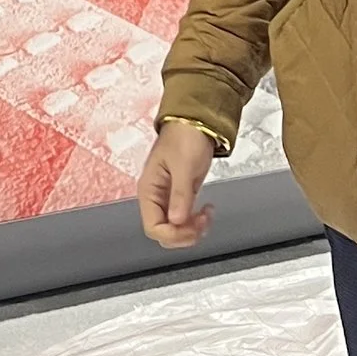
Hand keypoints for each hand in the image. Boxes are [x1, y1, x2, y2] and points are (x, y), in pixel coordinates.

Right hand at [137, 121, 221, 249]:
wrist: (196, 121)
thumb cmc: (185, 137)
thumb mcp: (183, 165)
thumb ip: (180, 194)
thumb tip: (177, 221)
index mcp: (149, 190)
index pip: (153, 227)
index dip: (173, 234)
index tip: (192, 228)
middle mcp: (155, 197)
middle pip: (163, 232)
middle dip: (184, 234)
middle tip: (202, 222)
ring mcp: (167, 197)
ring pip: (175, 228)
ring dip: (192, 230)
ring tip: (207, 216)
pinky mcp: (180, 196)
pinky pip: (184, 219)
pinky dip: (196, 222)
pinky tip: (206, 212)